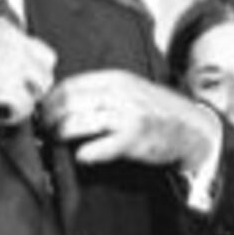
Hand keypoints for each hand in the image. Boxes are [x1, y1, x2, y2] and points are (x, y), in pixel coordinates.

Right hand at [0, 18, 58, 125]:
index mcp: (3, 27)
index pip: (36, 47)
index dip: (31, 67)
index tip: (22, 80)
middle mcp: (13, 42)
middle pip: (47, 66)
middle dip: (35, 83)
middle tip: (20, 95)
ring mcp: (13, 63)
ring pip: (41, 87)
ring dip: (26, 99)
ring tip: (6, 107)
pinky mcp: (8, 85)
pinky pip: (26, 106)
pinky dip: (14, 116)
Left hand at [39, 70, 222, 173]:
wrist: (190, 127)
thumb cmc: (154, 111)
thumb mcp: (128, 89)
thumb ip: (99, 91)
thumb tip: (61, 100)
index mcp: (114, 78)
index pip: (69, 85)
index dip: (50, 101)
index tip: (43, 112)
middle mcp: (118, 93)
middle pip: (67, 104)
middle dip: (49, 119)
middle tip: (45, 130)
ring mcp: (125, 116)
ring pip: (76, 124)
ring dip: (60, 135)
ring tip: (57, 141)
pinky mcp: (132, 139)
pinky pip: (95, 148)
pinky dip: (83, 154)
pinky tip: (82, 156)